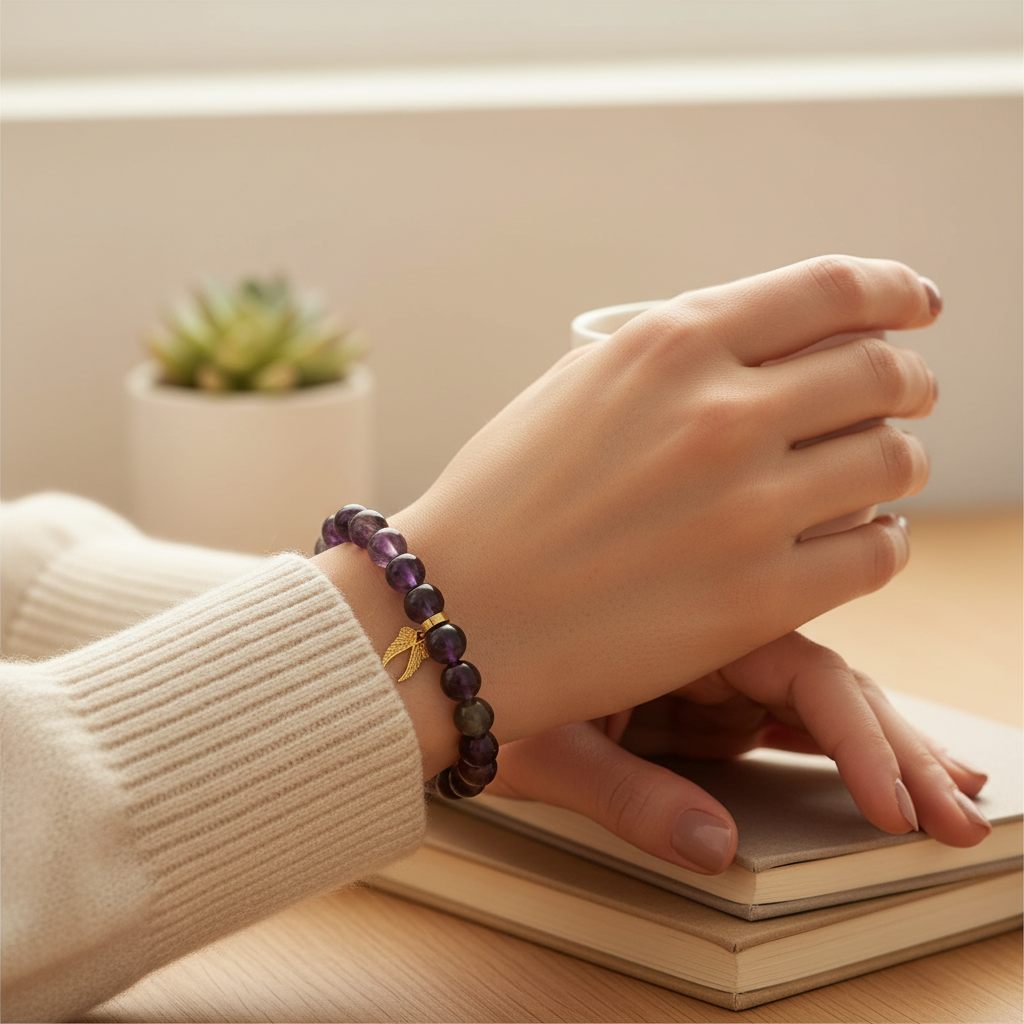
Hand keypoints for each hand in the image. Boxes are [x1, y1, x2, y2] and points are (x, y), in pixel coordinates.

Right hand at [321, 255, 939, 773]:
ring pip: (893, 461)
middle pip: (881, 372)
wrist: (455, 614)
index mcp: (670, 345)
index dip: (894, 291)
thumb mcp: (579, 389)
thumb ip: (679, 358)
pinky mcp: (758, 598)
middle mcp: (718, 413)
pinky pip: (878, 550)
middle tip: (904, 399)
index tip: (915, 306)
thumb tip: (775, 348)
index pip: (834, 288)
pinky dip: (884, 538)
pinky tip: (859, 539)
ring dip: (899, 462)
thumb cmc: (503, 501)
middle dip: (907, 383)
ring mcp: (745, 508)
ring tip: (878, 477)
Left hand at [490, 632, 990, 873]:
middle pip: (830, 681)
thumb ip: (630, 793)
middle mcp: (709, 630)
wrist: (435, 648)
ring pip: (820, 695)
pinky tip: (891, 775)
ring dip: (887, 745)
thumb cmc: (483, 679)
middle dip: (898, 748)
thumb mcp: (549, 740)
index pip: (801, 672)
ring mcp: (713, 660)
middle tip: (960, 812)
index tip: (897, 802)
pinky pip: (786, 716)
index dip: (860, 738)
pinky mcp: (707, 692)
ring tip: (955, 797)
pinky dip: (841, 744)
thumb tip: (716, 849)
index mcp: (682, 619)